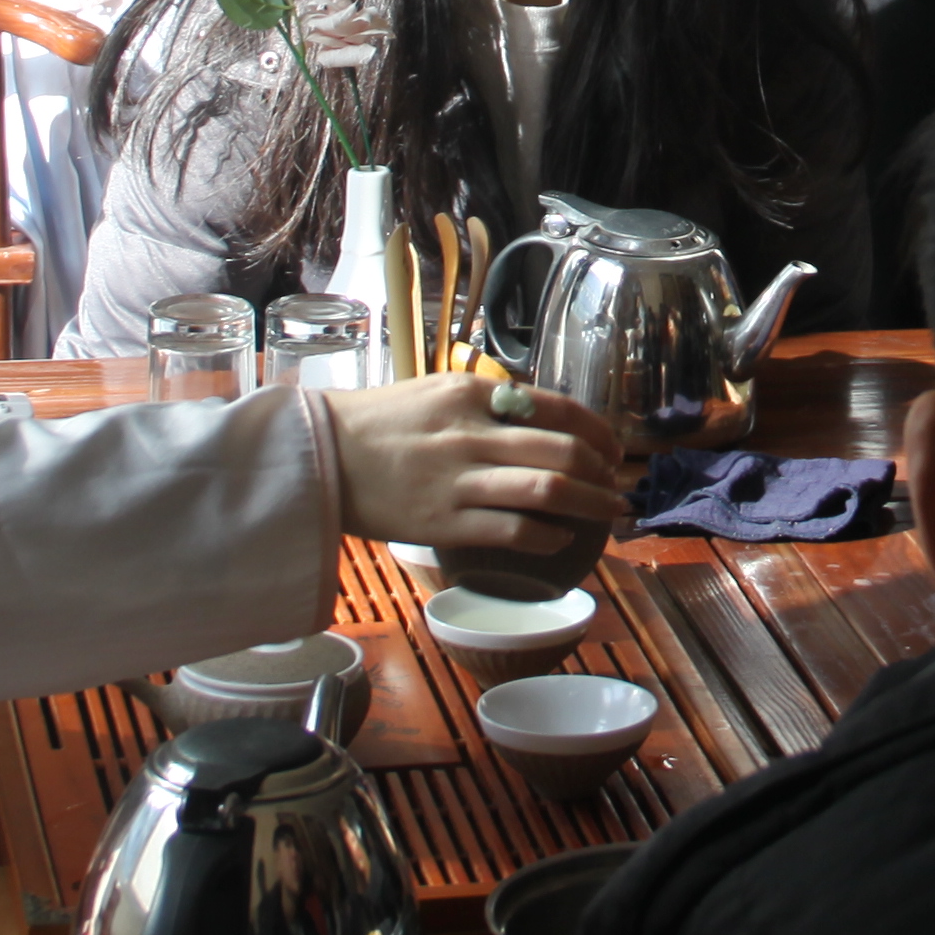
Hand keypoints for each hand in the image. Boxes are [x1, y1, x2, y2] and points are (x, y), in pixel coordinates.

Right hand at [321, 371, 638, 555]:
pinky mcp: (445, 523)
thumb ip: (482, 405)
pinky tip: (560, 540)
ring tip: (607, 514)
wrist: (317, 457)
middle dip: (604, 472)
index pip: (555, 408)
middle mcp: (471, 433)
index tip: (611, 447)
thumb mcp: (432, 393)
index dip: (596, 431)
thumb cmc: (373, 425)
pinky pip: (514, 531)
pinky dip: (548, 537)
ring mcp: (459, 480)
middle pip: (564, 450)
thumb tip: (533, 421)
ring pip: (549, 490)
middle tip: (617, 484)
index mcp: (471, 394)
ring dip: (590, 504)